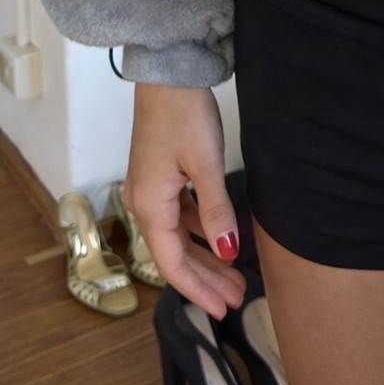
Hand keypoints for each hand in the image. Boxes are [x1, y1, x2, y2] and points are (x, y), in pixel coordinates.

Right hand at [123, 83, 245, 317]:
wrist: (168, 75)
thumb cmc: (183, 113)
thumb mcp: (206, 164)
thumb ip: (217, 211)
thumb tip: (227, 253)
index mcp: (151, 206)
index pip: (172, 264)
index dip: (198, 290)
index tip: (223, 309)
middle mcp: (145, 204)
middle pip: (176, 254)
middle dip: (206, 279)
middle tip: (237, 299)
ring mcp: (152, 191)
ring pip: (180, 237)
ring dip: (206, 257)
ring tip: (234, 276)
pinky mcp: (161, 177)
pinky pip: (181, 216)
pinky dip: (202, 232)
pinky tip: (221, 240)